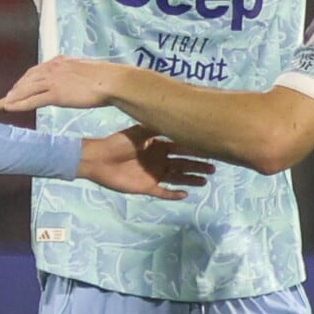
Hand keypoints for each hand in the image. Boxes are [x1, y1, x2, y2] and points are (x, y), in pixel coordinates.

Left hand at [0, 56, 116, 112]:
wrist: (110, 80)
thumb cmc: (104, 77)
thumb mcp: (84, 71)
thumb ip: (73, 74)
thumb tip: (73, 81)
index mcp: (59, 61)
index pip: (35, 71)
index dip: (23, 81)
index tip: (16, 89)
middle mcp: (52, 68)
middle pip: (26, 79)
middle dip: (13, 90)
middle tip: (2, 100)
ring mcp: (53, 81)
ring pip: (25, 90)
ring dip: (10, 98)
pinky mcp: (56, 94)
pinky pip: (32, 100)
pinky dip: (18, 104)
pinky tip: (8, 108)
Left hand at [79, 126, 214, 200]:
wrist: (99, 159)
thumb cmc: (118, 143)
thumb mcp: (139, 131)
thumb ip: (157, 126)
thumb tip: (177, 119)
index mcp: (158, 145)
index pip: (181, 147)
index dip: (195, 149)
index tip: (209, 149)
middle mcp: (159, 160)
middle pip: (183, 164)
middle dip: (198, 166)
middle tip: (213, 168)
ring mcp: (153, 174)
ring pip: (177, 178)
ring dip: (190, 180)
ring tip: (205, 181)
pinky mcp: (146, 187)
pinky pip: (163, 192)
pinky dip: (173, 194)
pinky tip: (185, 195)